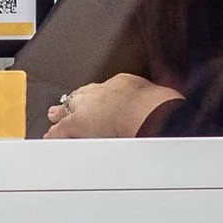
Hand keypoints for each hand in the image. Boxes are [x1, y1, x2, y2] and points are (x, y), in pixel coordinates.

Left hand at [44, 73, 179, 139]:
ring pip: (68, 109)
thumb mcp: (161, 99)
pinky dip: (53, 134)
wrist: (146, 113)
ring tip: (53, 116)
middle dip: (75, 100)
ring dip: (61, 114)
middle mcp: (101, 92)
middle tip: (67, 103)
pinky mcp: (77, 122)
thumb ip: (161, 102)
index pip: (104, 89)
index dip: (97, 96)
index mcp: (122, 84)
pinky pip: (60, 130)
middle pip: (82, 95)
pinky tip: (49, 138)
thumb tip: (173, 106)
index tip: (97, 100)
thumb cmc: (158, 108)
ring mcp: (87, 106)